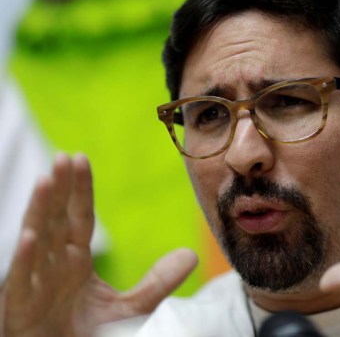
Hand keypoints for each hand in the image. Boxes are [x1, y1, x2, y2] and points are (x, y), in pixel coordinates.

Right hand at [0, 154, 197, 336]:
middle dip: (59, 190)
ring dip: (38, 213)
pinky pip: (20, 284)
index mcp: (74, 262)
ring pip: (35, 244)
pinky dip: (23, 262)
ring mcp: (34, 288)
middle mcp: (52, 268)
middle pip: (56, 221)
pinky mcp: (20, 312)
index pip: (79, 218)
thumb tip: (190, 255)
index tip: (81, 158)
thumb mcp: (132, 308)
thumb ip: (157, 281)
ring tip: (45, 182)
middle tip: (63, 157)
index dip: (80, 190)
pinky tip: (27, 238)